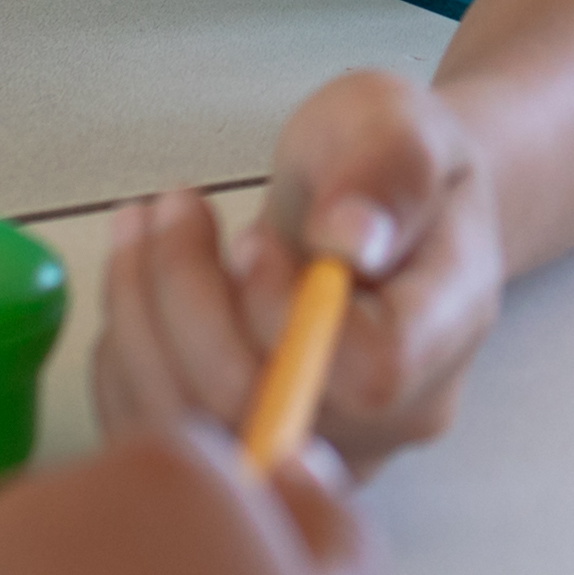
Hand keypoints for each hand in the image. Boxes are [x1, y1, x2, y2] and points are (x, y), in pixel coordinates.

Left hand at [88, 73, 499, 463]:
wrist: (380, 207)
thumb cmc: (388, 160)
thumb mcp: (399, 122)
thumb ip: (387, 171)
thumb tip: (349, 238)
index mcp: (447, 327)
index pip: (370, 372)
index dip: (284, 314)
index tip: (251, 240)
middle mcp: (395, 414)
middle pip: (263, 411)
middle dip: (185, 301)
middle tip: (170, 207)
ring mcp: (326, 447)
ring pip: (200, 432)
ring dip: (140, 322)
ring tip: (140, 224)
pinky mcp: (260, 452)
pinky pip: (167, 435)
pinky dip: (126, 358)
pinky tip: (138, 289)